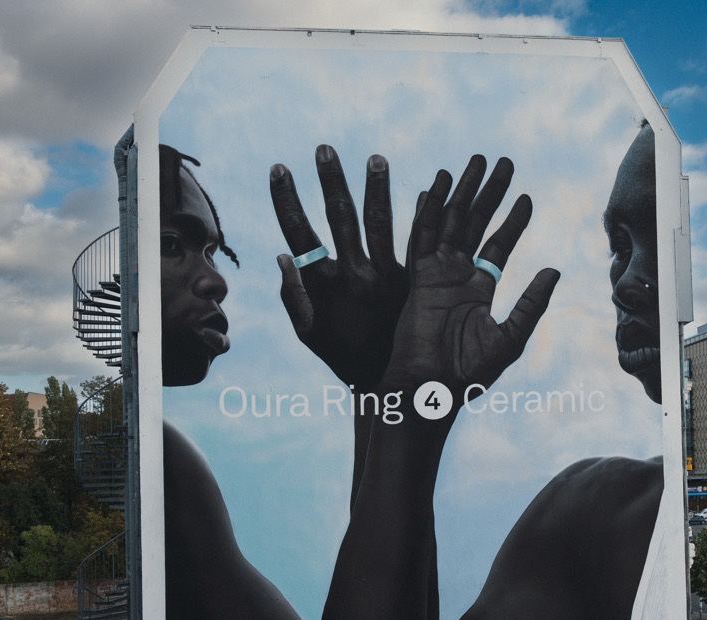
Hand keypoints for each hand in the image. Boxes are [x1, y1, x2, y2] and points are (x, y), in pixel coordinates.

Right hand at [270, 145, 406, 387]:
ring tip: (378, 158)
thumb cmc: (344, 357)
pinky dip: (422, 216)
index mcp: (324, 283)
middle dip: (331, 181)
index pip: (299, 232)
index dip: (287, 200)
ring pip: (380, 223)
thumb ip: (293, 296)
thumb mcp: (310, 333)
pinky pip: (417, 243)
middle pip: (340, 218)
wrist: (389, 385)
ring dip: (377, 189)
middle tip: (325, 148)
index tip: (278, 168)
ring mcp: (387, 277)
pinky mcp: (413, 283)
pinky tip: (427, 192)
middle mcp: (355, 274)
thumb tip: (282, 254)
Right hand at [380, 154, 559, 399]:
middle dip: (488, 192)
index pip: (499, 244)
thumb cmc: (469, 374)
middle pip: (475, 223)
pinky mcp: (417, 279)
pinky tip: (437, 186)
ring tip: (475, 162)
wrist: (430, 390)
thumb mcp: (510, 337)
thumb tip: (554, 269)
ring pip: (450, 221)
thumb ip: (531, 303)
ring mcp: (436, 274)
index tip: (527, 197)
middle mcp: (458, 276)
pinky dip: (428, 211)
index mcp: (480, 289)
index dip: (513, 220)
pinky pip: (422, 238)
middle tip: (503, 162)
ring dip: (462, 191)